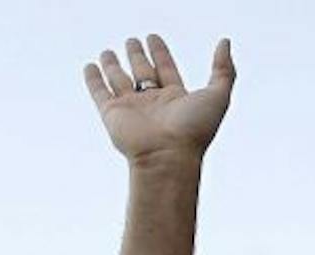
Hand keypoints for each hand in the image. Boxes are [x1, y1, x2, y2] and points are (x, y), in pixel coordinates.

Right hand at [82, 34, 234, 164]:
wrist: (168, 157)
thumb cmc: (194, 131)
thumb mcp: (219, 95)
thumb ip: (224, 69)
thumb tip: (225, 43)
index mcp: (175, 99)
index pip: (166, 69)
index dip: (160, 53)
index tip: (153, 37)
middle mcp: (152, 104)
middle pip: (142, 73)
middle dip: (137, 56)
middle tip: (132, 41)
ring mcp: (131, 109)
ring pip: (119, 81)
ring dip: (113, 66)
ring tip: (108, 51)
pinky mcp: (112, 114)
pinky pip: (99, 93)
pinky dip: (93, 80)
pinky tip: (90, 66)